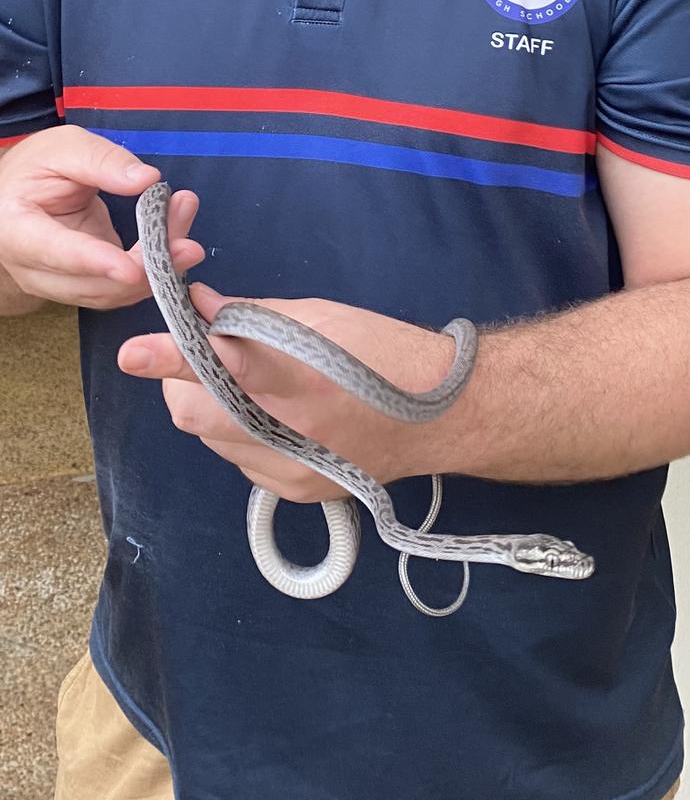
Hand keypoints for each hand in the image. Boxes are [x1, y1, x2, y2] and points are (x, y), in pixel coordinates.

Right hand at [0, 125, 203, 307]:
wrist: (21, 198)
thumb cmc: (35, 170)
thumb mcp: (63, 148)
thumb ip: (102, 161)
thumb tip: (147, 179)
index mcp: (18, 230)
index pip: (57, 252)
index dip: (96, 261)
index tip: (131, 269)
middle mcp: (35, 269)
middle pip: (97, 282)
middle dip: (147, 268)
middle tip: (188, 246)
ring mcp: (62, 286)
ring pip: (116, 293)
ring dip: (159, 270)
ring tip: (188, 238)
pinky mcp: (89, 289)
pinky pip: (125, 291)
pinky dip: (155, 273)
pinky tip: (178, 248)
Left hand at [118, 284, 457, 501]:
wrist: (444, 416)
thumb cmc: (387, 354)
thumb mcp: (323, 319)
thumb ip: (254, 317)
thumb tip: (202, 308)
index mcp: (301, 382)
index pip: (218, 368)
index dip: (171, 358)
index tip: (135, 352)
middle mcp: (289, 434)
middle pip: (193, 415)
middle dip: (182, 384)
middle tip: (204, 360)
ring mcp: (289, 471)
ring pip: (212, 440)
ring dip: (213, 408)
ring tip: (254, 388)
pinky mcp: (295, 492)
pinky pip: (241, 460)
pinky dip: (240, 434)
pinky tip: (277, 417)